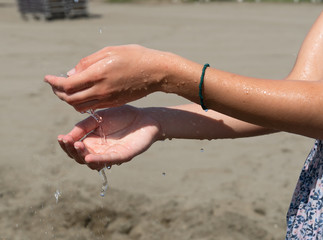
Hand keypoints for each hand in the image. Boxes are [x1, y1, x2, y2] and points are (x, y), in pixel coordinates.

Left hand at [44, 45, 168, 111]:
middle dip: (59, 93)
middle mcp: (101, 91)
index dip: (54, 83)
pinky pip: (92, 107)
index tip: (47, 78)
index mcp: (98, 75)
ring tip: (67, 90)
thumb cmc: (134, 56)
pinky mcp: (114, 103)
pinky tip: (82, 94)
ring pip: (79, 106)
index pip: (66, 85)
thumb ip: (87, 63)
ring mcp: (108, 100)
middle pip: (70, 99)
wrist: (156, 72)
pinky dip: (82, 102)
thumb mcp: (109, 51)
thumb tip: (71, 74)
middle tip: (55, 85)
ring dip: (69, 99)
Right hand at [58, 105, 159, 169]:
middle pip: (80, 157)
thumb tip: (66, 137)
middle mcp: (99, 150)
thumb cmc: (122, 116)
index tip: (60, 138)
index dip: (66, 144)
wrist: (144, 117)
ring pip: (92, 162)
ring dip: (82, 156)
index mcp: (92, 141)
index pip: (74, 147)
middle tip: (67, 141)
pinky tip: (88, 157)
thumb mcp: (98, 118)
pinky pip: (108, 160)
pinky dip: (98, 160)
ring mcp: (110, 154)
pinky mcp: (122, 155)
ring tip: (77, 145)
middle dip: (71, 150)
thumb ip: (83, 126)